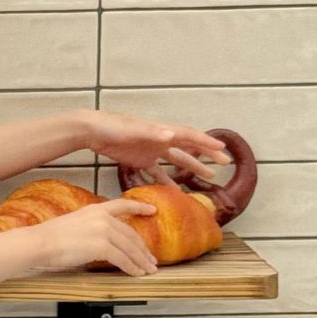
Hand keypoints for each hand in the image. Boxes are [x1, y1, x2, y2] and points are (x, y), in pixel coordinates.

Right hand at [29, 196, 160, 278]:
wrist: (40, 243)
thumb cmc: (49, 237)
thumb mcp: (73, 223)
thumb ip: (90, 227)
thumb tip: (100, 239)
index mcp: (95, 209)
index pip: (122, 205)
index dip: (139, 207)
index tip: (152, 210)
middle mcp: (103, 218)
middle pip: (131, 234)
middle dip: (143, 249)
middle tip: (151, 259)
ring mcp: (104, 231)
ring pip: (130, 248)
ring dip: (141, 261)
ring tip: (148, 270)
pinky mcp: (102, 246)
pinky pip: (123, 259)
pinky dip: (132, 268)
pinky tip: (135, 274)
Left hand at [81, 108, 231, 187]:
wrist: (92, 131)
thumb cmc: (112, 126)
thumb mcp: (132, 129)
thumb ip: (152, 132)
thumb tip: (171, 134)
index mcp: (161, 131)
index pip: (189, 136)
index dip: (206, 142)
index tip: (223, 150)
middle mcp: (160, 140)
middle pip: (188, 148)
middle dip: (206, 155)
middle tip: (224, 163)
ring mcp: (151, 150)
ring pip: (176, 160)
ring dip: (191, 168)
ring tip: (209, 176)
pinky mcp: (139, 159)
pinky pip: (156, 172)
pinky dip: (166, 181)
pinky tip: (174, 191)